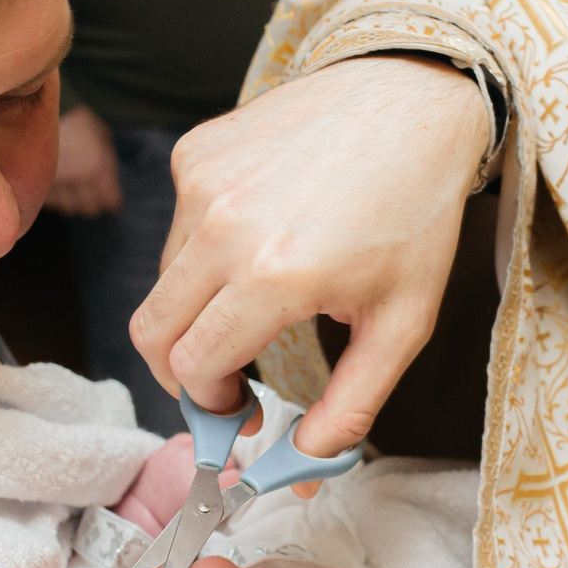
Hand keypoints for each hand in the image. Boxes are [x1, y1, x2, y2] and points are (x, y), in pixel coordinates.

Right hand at [49, 105, 122, 216]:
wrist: (38, 112)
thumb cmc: (73, 119)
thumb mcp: (99, 132)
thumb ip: (107, 154)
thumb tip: (109, 172)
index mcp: (98, 167)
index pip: (110, 201)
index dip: (112, 201)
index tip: (111, 201)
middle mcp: (79, 180)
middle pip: (90, 208)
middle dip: (92, 203)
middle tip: (91, 195)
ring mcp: (58, 184)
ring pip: (69, 208)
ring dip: (72, 202)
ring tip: (73, 191)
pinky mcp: (39, 185)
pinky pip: (51, 202)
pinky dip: (55, 199)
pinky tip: (57, 188)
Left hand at [111, 421, 248, 532]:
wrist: (144, 509)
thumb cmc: (176, 518)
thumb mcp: (208, 517)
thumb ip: (229, 500)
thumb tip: (248, 483)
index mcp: (204, 488)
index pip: (238, 476)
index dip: (237, 484)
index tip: (233, 489)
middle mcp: (193, 464)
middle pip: (230, 458)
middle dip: (226, 469)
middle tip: (212, 484)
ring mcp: (183, 450)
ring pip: (217, 447)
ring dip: (213, 458)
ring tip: (200, 473)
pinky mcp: (175, 442)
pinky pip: (200, 441)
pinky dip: (198, 450)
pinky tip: (190, 463)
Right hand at [133, 58, 488, 467]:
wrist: (412, 101)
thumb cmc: (416, 212)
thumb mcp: (403, 322)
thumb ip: (352, 405)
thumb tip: (305, 466)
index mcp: (276, 275)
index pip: (194, 368)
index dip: (212, 406)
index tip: (242, 413)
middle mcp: (224, 226)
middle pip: (152, 332)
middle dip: (181, 374)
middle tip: (227, 383)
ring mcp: (201, 182)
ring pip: (163, 280)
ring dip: (198, 310)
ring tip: (260, 304)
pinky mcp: (194, 152)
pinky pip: (178, 226)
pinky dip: (206, 250)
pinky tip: (263, 235)